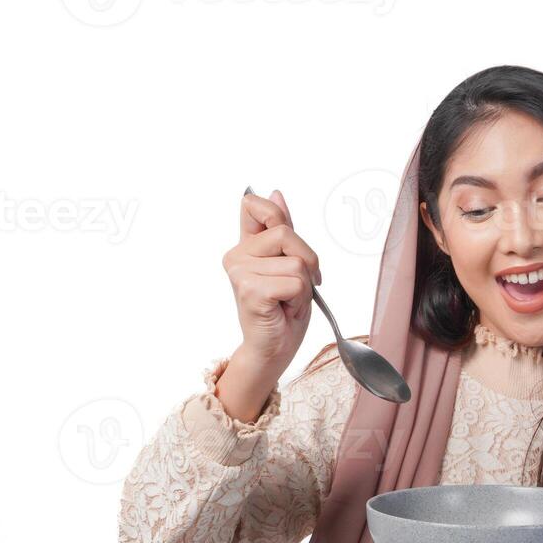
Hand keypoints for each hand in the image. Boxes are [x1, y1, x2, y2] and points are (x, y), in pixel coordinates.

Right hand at [222, 188, 322, 370]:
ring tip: (289, 301)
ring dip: (304, 286)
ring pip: (296, 261)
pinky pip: (295, 282)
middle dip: (306, 261)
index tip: (288, 247)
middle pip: (286, 233)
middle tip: (299, 286)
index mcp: (245, 246)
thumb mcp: (289, 264)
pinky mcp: (251, 290)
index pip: (254, 205)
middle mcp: (236, 256)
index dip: (277, 216)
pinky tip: (285, 310)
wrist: (274, 349)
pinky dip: (300, 299)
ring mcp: (240, 272)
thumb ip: (282, 230)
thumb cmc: (282, 311)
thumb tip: (276, 193)